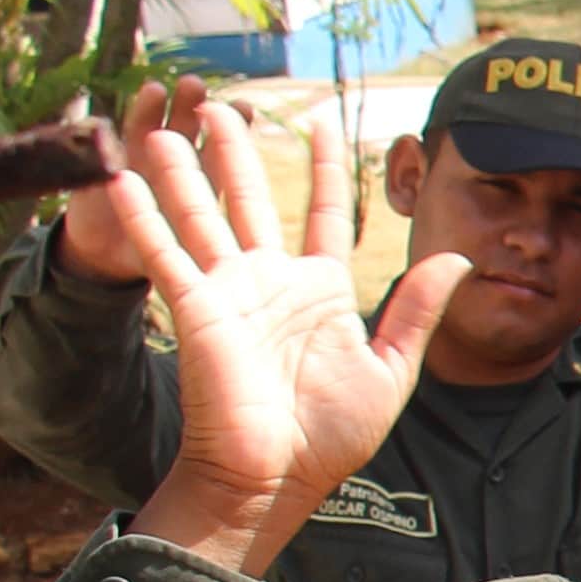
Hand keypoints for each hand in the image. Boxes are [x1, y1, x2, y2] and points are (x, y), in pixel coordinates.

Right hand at [107, 105, 463, 561]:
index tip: (326, 121)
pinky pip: (165, 254)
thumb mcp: (390, 368)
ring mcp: (228, 291)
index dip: (326, 167)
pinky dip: (144, 218)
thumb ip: (416, 310)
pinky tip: (121, 180)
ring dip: (180, 171)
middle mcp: (269, 280)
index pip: (322, 212)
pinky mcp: (194, 309)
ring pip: (200, 214)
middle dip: (234, 151)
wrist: (278, 477)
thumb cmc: (331, 435)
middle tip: (222, 105)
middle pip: (249, 198)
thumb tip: (458, 257)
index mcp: (318, 289)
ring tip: (162, 125)